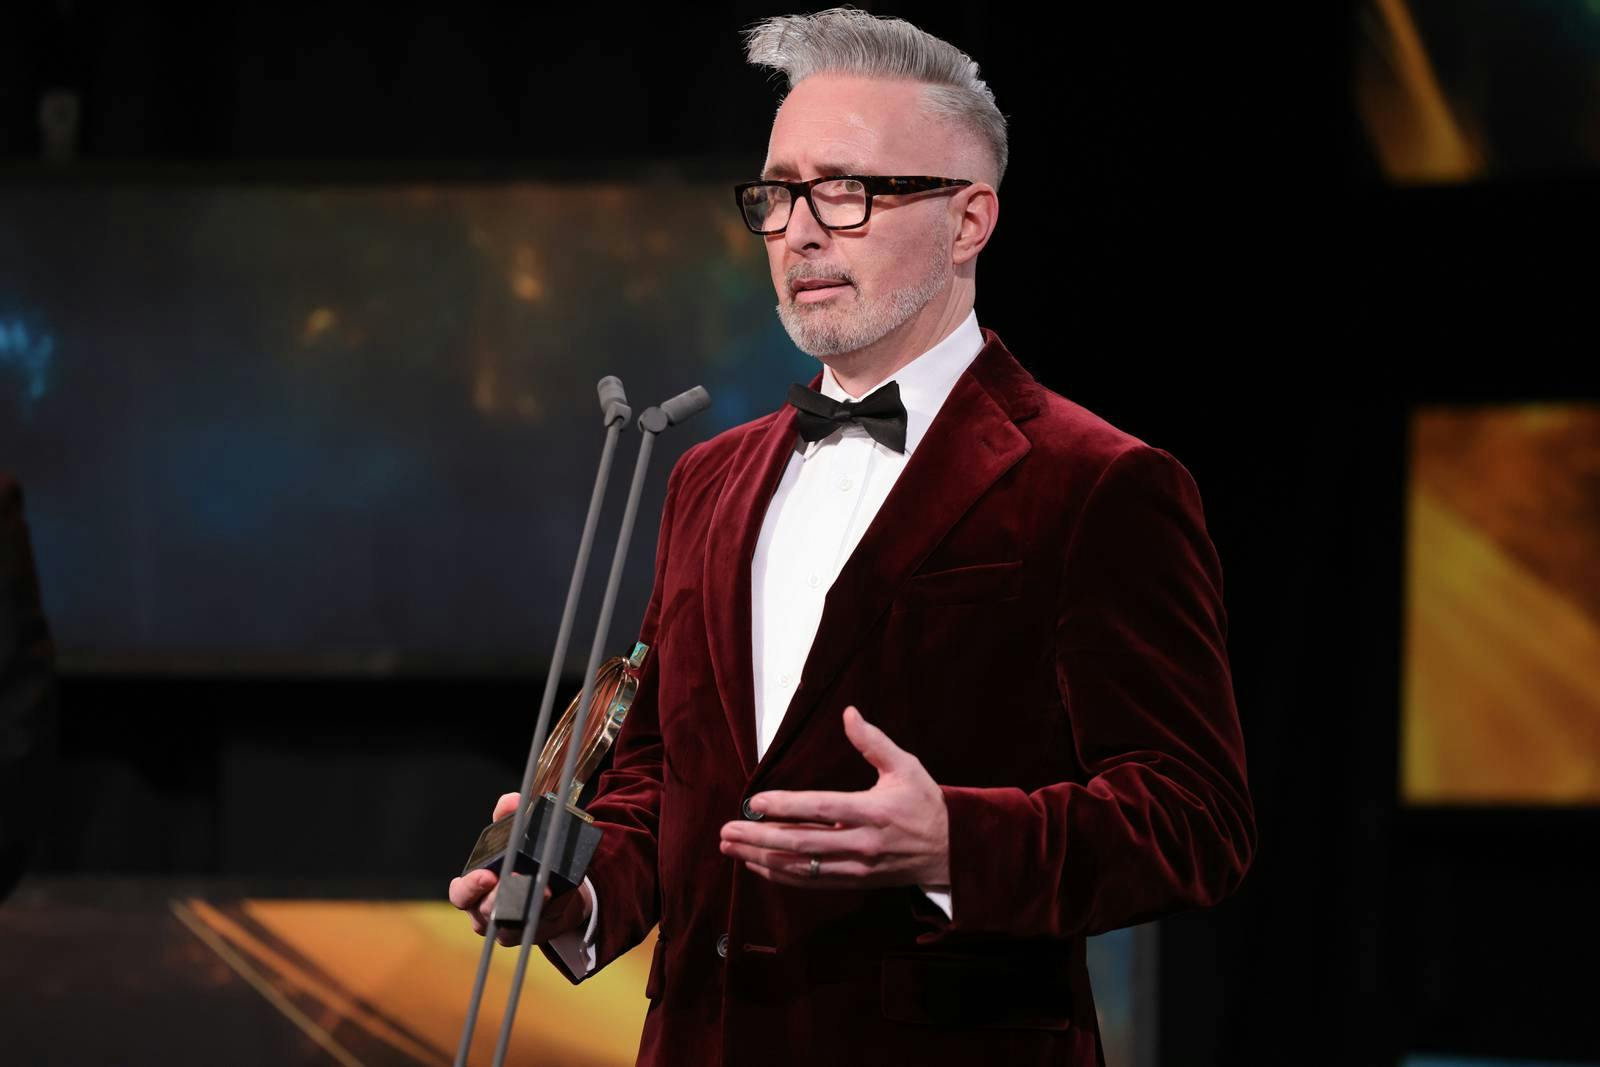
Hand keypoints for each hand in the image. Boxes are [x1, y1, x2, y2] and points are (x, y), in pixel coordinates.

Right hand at [448, 791, 593, 946]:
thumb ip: (508, 819)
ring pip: (509, 924)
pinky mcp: (532, 932)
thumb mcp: (512, 838)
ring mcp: (508, 927)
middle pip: (485, 909)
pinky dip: (547, 909)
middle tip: (516, 880)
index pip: (460, 894)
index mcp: (474, 888)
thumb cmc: (521, 861)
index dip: (469, 887)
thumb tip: (511, 801)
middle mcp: (485, 912)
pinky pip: (537, 925)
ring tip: (543, 888)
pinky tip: (556, 894)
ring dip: (526, 904)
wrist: (553, 887)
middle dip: (500, 895)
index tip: (486, 875)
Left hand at [718, 706, 950, 888]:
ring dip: (762, 858)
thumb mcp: (906, 766)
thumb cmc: (926, 803)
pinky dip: (781, 875)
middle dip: (760, 837)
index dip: (787, 806)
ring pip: (802, 867)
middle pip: (802, 843)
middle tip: (727, 829)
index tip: (755, 801)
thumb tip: (848, 713)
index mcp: (873, 811)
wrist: (952, 850)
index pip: (822, 809)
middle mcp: (862, 843)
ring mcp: (856, 868)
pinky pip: (811, 882)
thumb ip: (873, 742)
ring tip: (731, 846)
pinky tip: (757, 865)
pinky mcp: (854, 882)